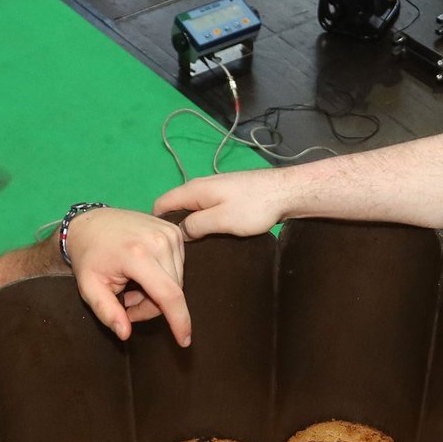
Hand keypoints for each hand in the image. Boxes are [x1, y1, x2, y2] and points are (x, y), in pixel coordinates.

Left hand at [65, 207, 191, 345]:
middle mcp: (159, 241)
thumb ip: (106, 312)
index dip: (179, 321)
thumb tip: (125, 334)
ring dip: (157, 292)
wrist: (90, 223)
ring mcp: (170, 233)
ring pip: (176, 283)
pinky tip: (142, 272)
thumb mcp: (89, 287)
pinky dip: (162, 277)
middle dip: (151, 306)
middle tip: (127, 301)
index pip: (169, 295)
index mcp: (138, 255)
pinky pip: (177, 267)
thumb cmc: (88, 256)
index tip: (184, 341)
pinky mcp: (174, 232)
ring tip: (131, 284)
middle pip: (172, 293)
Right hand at [153, 168, 290, 241]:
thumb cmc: (253, 206)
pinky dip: (203, 223)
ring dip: (189, 227)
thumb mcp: (221, 219)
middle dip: (172, 228)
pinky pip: (205, 211)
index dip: (156, 224)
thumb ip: (196, 225)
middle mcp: (199, 187)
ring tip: (191, 250)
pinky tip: (209, 238)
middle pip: (175, 208)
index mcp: (193, 190)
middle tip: (175, 254)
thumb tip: (178, 233)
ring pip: (191, 210)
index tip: (159, 247)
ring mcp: (214, 191)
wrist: (286, 192)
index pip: (161, 204)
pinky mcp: (226, 197)